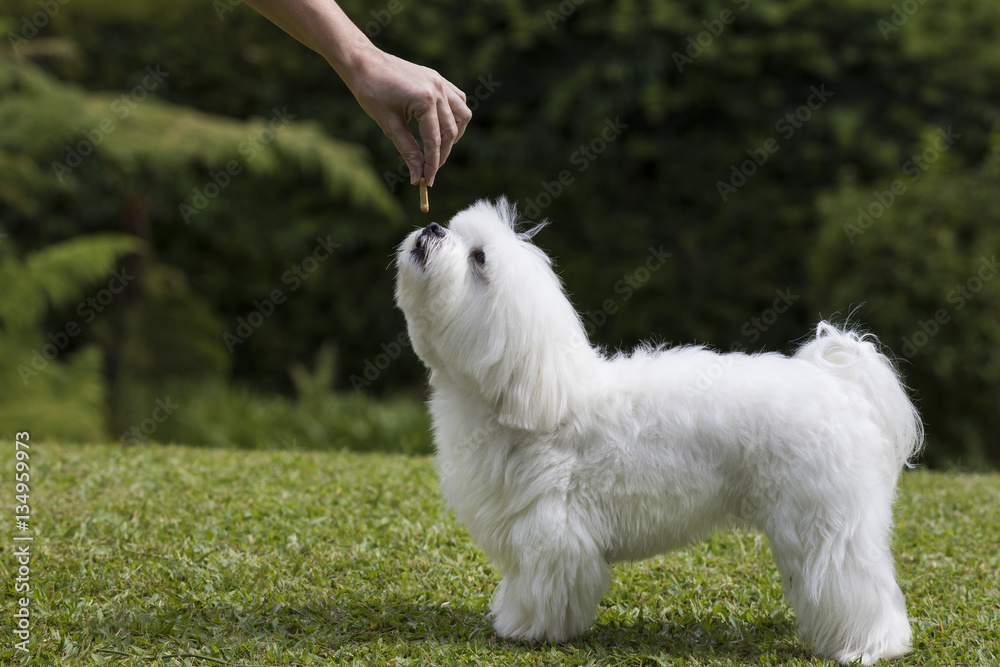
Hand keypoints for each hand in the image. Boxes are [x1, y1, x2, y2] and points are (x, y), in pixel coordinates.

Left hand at [345, 49, 471, 186]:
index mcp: (425, 100)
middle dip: (442, 154)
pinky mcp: (439, 79)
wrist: (364, 63)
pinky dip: (455, 116)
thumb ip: (408, 151)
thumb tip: (418, 176)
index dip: (432, 164)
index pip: (434, 141)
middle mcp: (438, 90)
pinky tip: (443, 126)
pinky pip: (458, 100)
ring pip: (462, 116)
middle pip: (451, 132)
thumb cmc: (371, 92)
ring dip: (454, 135)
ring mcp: (441, 82)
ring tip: (440, 148)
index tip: (427, 181)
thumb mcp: (389, 125)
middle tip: (429, 170)